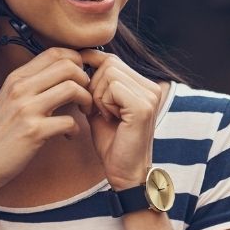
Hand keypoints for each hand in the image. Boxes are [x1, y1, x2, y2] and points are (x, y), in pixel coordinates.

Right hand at [0, 48, 92, 191]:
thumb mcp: (10, 101)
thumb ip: (32, 85)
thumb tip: (62, 75)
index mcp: (16, 78)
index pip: (55, 52)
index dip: (77, 61)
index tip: (81, 78)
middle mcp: (20, 88)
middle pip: (68, 66)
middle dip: (86, 80)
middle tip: (85, 97)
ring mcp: (26, 109)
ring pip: (72, 88)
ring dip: (86, 101)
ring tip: (83, 113)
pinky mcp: (33, 131)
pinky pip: (69, 121)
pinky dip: (76, 129)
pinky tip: (69, 135)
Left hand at [80, 49, 165, 189]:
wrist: (124, 173)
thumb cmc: (112, 142)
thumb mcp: (100, 106)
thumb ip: (96, 84)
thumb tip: (80, 57)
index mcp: (145, 85)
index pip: (112, 60)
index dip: (92, 65)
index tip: (78, 79)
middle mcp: (152, 87)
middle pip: (109, 64)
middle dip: (94, 86)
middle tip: (97, 110)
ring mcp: (150, 96)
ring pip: (109, 74)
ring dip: (98, 96)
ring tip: (105, 115)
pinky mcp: (143, 106)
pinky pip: (112, 88)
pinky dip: (103, 103)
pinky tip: (110, 119)